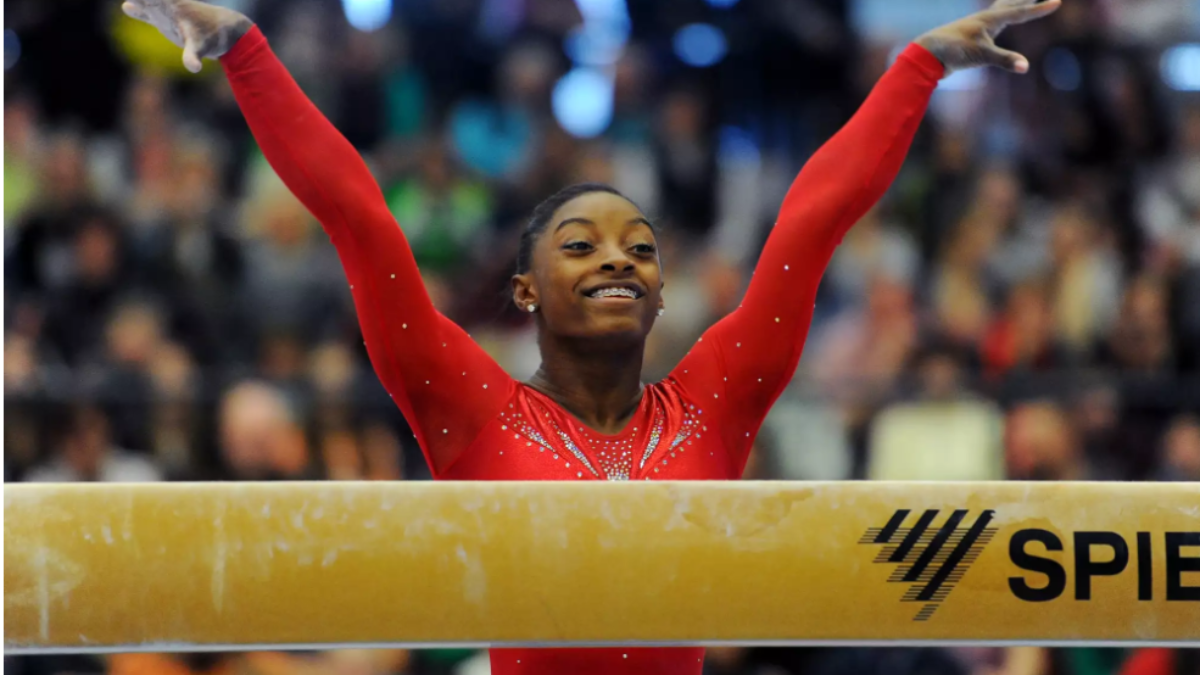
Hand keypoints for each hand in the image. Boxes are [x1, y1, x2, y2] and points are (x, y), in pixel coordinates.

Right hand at [121, 0, 252, 72]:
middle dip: (141, 0)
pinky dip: (138, 11)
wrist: (225, 32)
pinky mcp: (165, 21)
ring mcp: (165, 13)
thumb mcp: (202, 47)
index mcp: (173, 5)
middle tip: (129, 4)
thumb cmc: (213, 37)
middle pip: (149, 0)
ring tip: (127, 5)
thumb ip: (192, 56)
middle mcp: (168, 5)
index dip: (143, 1)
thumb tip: (193, 68)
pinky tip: (127, 7)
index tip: (130, 4)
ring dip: (139, 2)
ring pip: (147, 3)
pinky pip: (148, 14)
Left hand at [915, 0, 1061, 75]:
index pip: (1021, 13)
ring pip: (1001, 11)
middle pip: (1012, 4)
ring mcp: (978, 27)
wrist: (928, 53)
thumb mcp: (981, 55)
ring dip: (1014, 4)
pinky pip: (992, 23)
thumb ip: (1004, 60)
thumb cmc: (953, 51)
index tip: (1057, 2)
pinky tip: (998, 22)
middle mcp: (986, 19)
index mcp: (990, 19)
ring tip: (1022, 0)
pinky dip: (1001, 18)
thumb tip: (1025, 67)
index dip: (1039, 9)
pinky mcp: (972, 36)